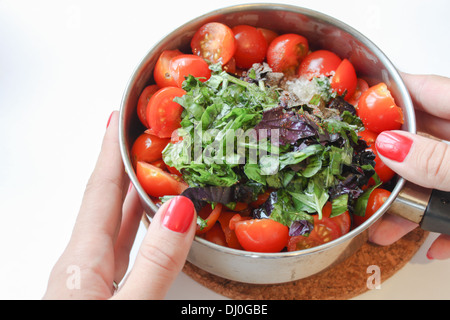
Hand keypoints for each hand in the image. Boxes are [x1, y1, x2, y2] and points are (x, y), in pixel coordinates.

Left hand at [43, 111, 196, 298]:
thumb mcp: (129, 306)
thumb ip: (155, 264)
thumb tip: (180, 211)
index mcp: (81, 261)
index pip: (101, 191)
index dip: (111, 151)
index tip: (119, 117)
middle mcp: (81, 264)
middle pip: (106, 201)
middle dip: (125, 164)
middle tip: (144, 135)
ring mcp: (87, 280)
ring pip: (116, 225)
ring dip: (135, 195)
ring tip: (156, 170)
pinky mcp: (99, 295)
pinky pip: (122, 247)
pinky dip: (139, 228)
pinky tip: (155, 224)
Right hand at [369, 73, 449, 259]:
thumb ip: (438, 161)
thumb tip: (389, 147)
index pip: (424, 90)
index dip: (386, 90)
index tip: (351, 98)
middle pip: (420, 141)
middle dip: (387, 164)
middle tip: (357, 175)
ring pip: (433, 178)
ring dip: (410, 206)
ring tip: (385, 227)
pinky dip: (442, 225)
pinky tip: (434, 244)